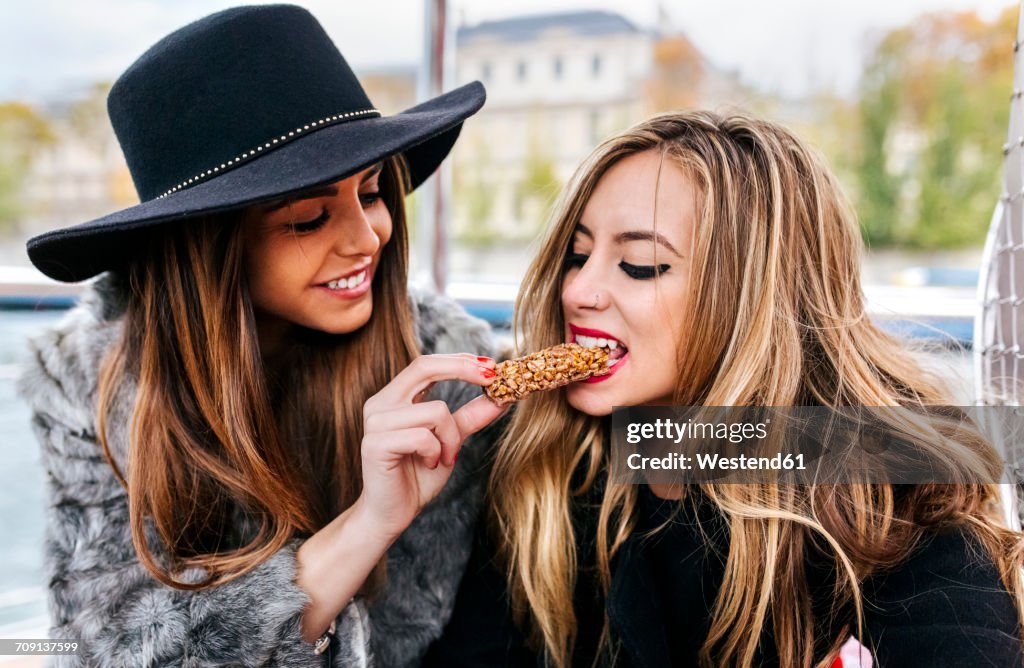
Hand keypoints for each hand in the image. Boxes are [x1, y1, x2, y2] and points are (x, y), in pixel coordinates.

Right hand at [355, 354, 504, 541]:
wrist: (392, 514)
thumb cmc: (417, 476)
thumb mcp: (450, 440)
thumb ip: (470, 417)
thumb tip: (501, 396)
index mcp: (395, 397)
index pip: (426, 363)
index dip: (459, 360)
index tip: (492, 366)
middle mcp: (381, 403)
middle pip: (423, 367)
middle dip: (463, 369)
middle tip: (492, 379)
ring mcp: (376, 422)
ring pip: (435, 410)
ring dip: (451, 437)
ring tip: (444, 457)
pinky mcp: (375, 444)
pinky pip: (424, 437)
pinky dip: (437, 452)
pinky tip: (429, 464)